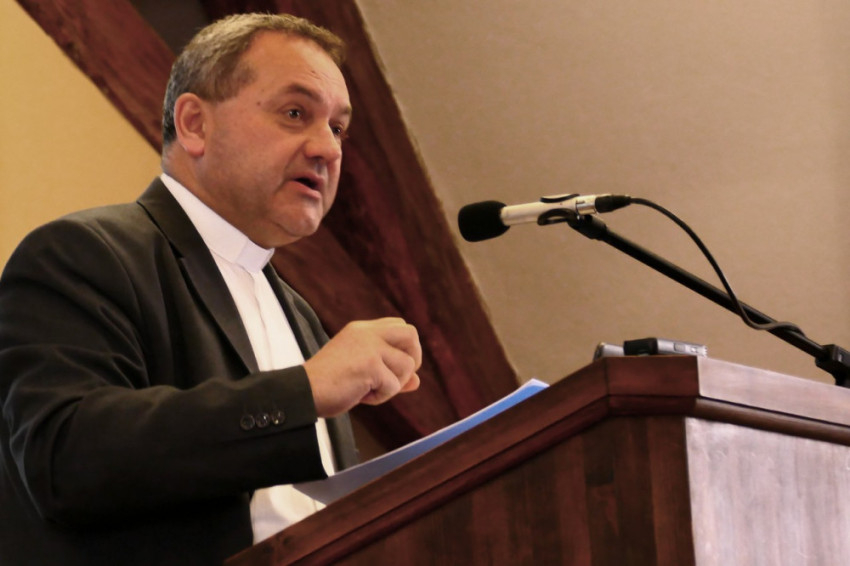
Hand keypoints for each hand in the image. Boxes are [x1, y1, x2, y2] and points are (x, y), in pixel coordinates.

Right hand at [303, 318, 421, 416]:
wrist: (302, 392)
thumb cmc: (328, 384)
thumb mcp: (362, 372)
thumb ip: (389, 371)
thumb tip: (417, 382)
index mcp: (362, 330)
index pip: (401, 326)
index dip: (406, 348)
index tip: (395, 368)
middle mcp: (368, 333)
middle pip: (411, 334)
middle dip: (413, 359)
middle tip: (397, 378)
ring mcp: (370, 347)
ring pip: (407, 365)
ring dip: (394, 385)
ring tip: (369, 390)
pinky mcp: (370, 365)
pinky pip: (394, 385)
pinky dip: (380, 397)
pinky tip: (361, 396)